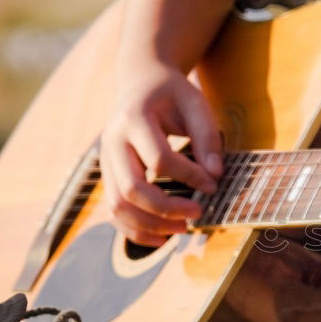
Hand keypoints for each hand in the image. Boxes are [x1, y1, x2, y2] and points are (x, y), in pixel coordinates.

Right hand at [100, 64, 222, 245]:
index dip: (190, 176)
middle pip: (132, 188)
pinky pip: (114, 212)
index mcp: (134, 119)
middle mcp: (112, 142)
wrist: (140, 82)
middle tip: (198, 213)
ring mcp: (105, 161)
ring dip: (150, 225)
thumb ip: (207, 138)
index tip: (213, 184)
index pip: (160, 159)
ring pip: (118, 205)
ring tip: (183, 229)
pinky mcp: (108, 176)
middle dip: (167, 208)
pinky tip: (161, 239)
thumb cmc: (172, 94)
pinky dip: (134, 230)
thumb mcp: (196, 104)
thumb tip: (215, 176)